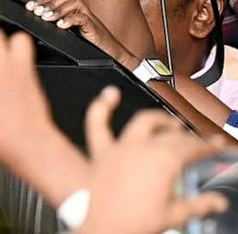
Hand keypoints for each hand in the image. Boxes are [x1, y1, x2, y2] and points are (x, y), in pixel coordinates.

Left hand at [26, 0, 139, 68]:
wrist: (113, 56)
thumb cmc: (91, 45)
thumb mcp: (70, 34)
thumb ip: (57, 26)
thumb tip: (37, 25)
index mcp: (75, 11)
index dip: (43, 0)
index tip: (29, 6)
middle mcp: (82, 11)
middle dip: (49, 3)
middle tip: (36, 12)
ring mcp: (90, 18)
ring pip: (74, 3)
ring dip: (58, 10)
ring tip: (45, 17)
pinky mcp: (95, 28)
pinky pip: (83, 18)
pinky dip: (71, 20)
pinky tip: (61, 25)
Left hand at [78, 86, 229, 233]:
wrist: (106, 228)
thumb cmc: (136, 222)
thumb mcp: (176, 215)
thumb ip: (200, 204)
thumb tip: (218, 201)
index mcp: (165, 161)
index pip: (193, 147)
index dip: (208, 145)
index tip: (216, 144)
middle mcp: (143, 148)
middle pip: (173, 136)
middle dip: (189, 137)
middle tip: (198, 142)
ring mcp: (121, 147)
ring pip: (144, 122)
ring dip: (160, 119)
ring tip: (170, 123)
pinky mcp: (101, 151)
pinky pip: (98, 122)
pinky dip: (102, 106)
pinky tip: (109, 95)